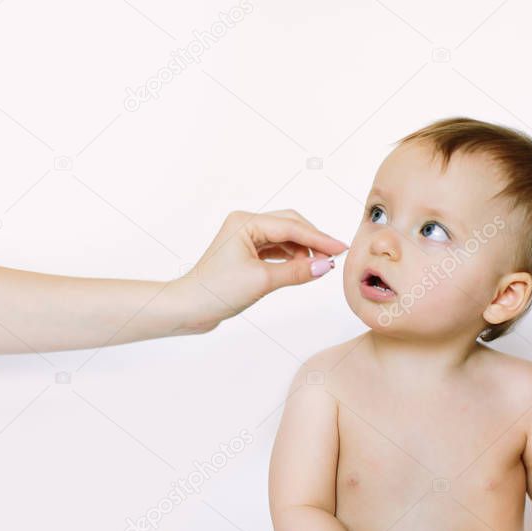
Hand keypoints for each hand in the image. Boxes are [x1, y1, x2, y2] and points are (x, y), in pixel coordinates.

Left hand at [173, 209, 347, 329]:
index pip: (291, 227)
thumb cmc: (216, 291)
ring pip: (285, 237)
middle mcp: (245, 224)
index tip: (341, 249)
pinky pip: (277, 248)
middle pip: (290, 225)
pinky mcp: (246, 252)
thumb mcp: (262, 281)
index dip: (319, 239)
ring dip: (303, 250)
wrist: (190, 308)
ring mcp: (245, 237)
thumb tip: (325, 266)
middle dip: (313, 241)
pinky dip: (291, 257)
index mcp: (245, 222)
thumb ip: (296, 272)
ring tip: (317, 268)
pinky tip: (303, 268)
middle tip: (333, 258)